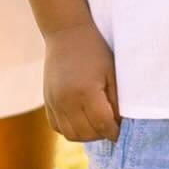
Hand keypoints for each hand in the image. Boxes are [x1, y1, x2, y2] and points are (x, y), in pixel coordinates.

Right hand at [42, 21, 120, 142]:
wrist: (66, 33)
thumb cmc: (95, 51)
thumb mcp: (112, 72)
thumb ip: (117, 100)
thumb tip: (120, 123)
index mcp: (86, 91)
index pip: (102, 125)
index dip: (114, 131)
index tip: (120, 130)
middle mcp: (67, 100)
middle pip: (87, 133)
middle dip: (101, 134)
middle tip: (110, 126)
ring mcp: (54, 102)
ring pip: (71, 134)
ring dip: (86, 135)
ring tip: (96, 125)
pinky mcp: (47, 101)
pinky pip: (57, 127)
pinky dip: (70, 129)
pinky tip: (81, 120)